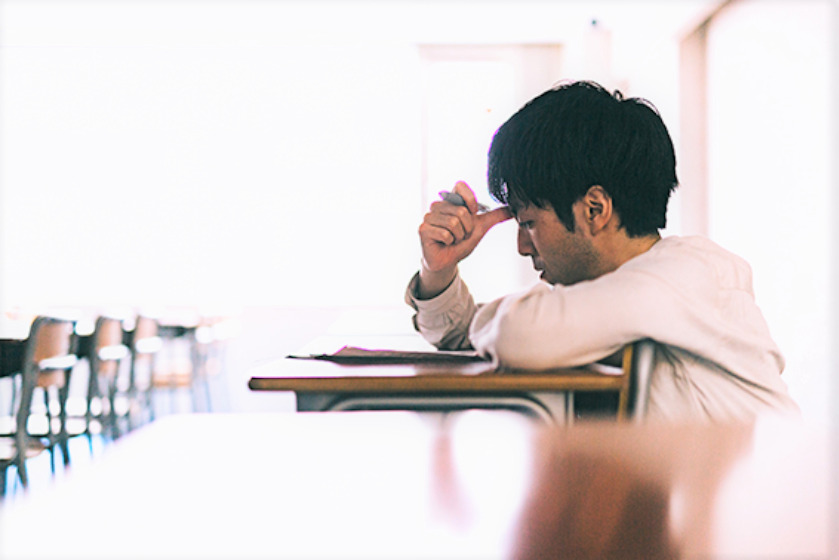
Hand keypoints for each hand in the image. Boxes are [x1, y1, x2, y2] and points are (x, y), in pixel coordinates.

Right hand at [416, 181, 511, 297]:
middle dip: (467, 228)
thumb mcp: (480, 228)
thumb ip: (494, 217)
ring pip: (454, 223)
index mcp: (450, 201)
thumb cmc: (461, 242)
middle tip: (460, 234)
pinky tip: (444, 244)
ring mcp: (429, 217)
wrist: (448, 260)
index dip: (470, 200)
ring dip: (458, 237)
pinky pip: (445, 234)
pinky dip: (450, 242)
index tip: (472, 213)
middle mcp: (438, 205)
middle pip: (462, 211)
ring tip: (452, 239)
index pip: (460, 185)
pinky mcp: (423, 229)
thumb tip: (512, 209)